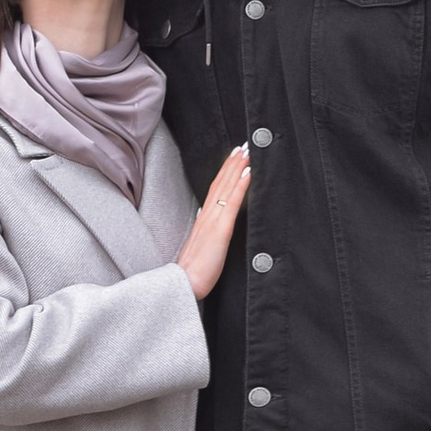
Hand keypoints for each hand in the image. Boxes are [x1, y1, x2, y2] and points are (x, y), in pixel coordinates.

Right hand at [177, 145, 251, 300]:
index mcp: (203, 220)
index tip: (233, 157)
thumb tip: (210, 224)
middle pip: (220, 183)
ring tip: (247, 151)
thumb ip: (205, 234)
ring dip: (237, 167)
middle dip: (232, 163)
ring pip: (226, 186)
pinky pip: (232, 202)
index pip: (215, 190)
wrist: (182, 285)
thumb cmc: (192, 273)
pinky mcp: (221, 229)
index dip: (224, 172)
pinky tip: (248, 172)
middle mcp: (207, 216)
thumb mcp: (201, 249)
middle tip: (243, 145)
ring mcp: (213, 220)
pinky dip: (240, 184)